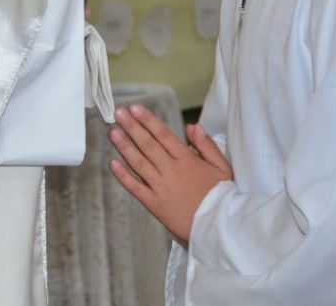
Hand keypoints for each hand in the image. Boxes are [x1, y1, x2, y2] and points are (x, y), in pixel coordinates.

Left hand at [107, 105, 232, 244]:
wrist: (218, 227)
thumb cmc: (222, 197)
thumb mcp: (222, 167)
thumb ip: (207, 145)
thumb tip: (192, 127)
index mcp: (187, 160)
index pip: (163, 135)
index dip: (148, 120)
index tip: (135, 109)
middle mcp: (171, 171)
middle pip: (148, 145)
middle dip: (132, 127)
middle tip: (119, 114)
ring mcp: (161, 187)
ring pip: (139, 163)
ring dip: (124, 146)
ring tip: (113, 132)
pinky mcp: (155, 204)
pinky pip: (136, 188)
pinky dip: (123, 176)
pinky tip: (113, 164)